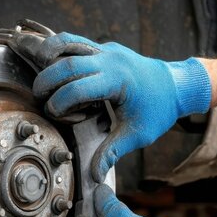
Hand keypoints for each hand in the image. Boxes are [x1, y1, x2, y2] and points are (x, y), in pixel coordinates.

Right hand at [29, 33, 211, 181]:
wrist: (177, 85)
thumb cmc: (159, 109)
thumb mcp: (137, 135)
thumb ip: (112, 152)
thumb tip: (95, 174)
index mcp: (118, 81)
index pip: (77, 87)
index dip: (60, 102)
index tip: (54, 114)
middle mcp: (110, 60)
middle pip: (67, 63)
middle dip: (47, 81)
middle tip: (39, 97)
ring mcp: (106, 50)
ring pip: (68, 43)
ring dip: (48, 56)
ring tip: (40, 76)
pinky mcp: (103, 48)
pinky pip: (74, 42)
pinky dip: (58, 48)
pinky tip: (49, 62)